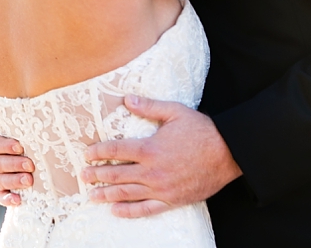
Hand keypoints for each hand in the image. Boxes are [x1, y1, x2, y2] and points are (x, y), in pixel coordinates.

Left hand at [81, 95, 241, 217]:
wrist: (228, 154)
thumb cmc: (201, 131)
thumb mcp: (175, 112)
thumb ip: (148, 106)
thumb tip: (126, 99)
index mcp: (150, 148)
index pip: (116, 151)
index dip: (99, 152)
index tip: (87, 154)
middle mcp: (152, 171)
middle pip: (117, 174)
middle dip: (97, 175)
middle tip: (82, 176)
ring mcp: (161, 189)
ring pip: (127, 194)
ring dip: (107, 194)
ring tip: (92, 195)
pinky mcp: (171, 200)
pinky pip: (146, 210)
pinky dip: (129, 211)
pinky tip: (116, 211)